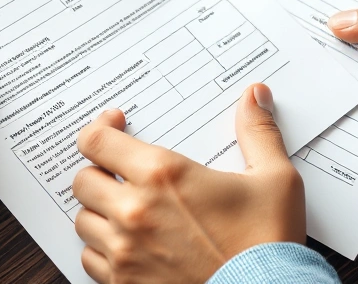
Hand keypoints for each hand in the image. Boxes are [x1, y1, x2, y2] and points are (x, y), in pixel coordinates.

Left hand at [71, 84, 304, 283]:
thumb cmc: (268, 243)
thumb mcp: (275, 179)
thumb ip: (257, 132)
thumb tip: (254, 96)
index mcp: (162, 176)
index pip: (96, 140)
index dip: (99, 128)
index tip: (113, 126)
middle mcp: (134, 211)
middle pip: (83, 180)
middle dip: (100, 171)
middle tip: (122, 172)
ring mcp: (125, 252)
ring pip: (84, 221)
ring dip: (100, 212)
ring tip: (127, 209)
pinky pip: (90, 260)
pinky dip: (102, 250)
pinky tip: (127, 244)